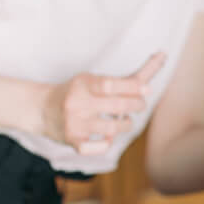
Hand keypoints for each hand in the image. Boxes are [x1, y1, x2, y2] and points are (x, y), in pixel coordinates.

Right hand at [42, 53, 164, 155]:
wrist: (40, 109)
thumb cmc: (77, 91)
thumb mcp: (93, 78)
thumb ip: (127, 76)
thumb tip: (163, 55)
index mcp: (83, 84)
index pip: (110, 85)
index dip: (132, 87)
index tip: (147, 88)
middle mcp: (78, 103)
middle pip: (117, 107)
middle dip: (136, 106)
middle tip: (139, 105)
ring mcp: (75, 124)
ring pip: (113, 129)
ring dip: (126, 125)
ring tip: (126, 121)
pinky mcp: (73, 141)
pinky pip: (98, 148)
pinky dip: (107, 144)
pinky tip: (108, 137)